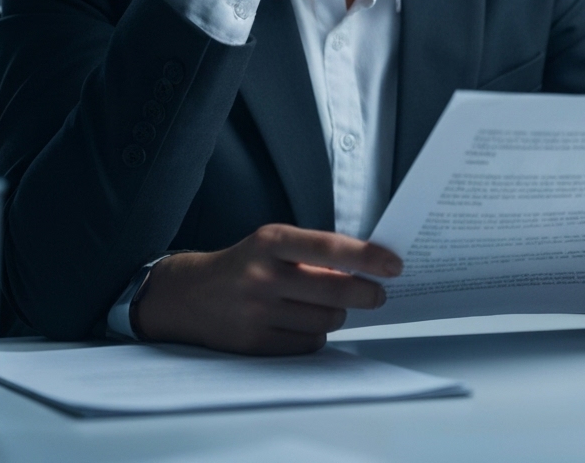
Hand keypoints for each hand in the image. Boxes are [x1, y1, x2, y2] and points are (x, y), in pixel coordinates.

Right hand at [134, 224, 402, 354]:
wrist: (190, 295)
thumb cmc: (245, 263)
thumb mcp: (272, 242)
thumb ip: (313, 252)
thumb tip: (366, 267)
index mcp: (271, 241)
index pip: (329, 248)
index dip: (366, 257)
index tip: (394, 265)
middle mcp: (263, 275)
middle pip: (335, 292)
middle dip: (365, 294)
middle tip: (377, 294)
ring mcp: (258, 312)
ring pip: (326, 321)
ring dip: (338, 315)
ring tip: (329, 305)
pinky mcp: (255, 343)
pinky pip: (308, 344)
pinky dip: (315, 335)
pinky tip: (304, 322)